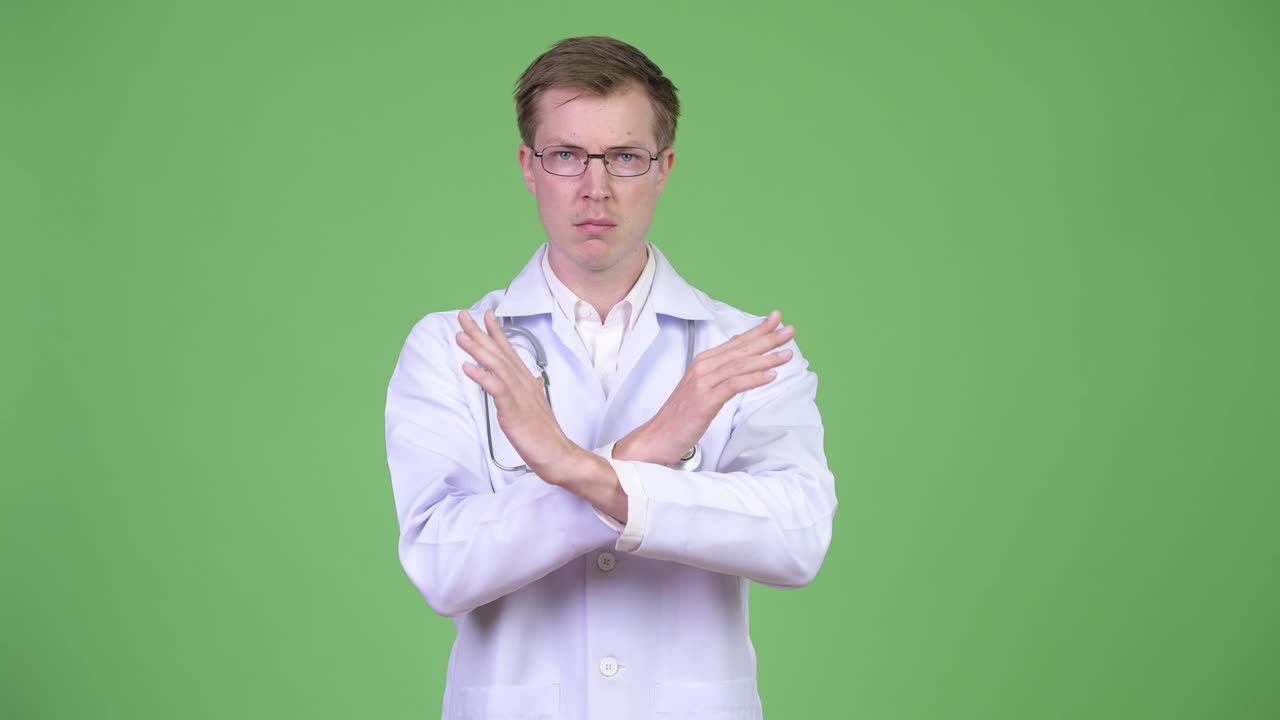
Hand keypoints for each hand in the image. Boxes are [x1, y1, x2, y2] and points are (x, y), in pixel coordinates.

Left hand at [456, 309, 580, 478]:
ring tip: (461, 336)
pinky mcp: (514, 409)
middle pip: (499, 352)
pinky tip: (469, 368)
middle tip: (463, 316)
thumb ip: (531, 388)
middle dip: (480, 332)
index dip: (496, 332)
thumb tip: (531, 378)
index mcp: (525, 381)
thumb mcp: (536, 405)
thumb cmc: (544, 433)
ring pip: (496, 365)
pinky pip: (497, 389)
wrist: (556, 453)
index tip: (485, 315)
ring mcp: (519, 395)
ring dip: (477, 349)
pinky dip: (482, 376)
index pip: (509, 350)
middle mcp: (522, 382)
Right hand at [614, 310, 794, 464]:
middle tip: (789, 330)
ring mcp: (704, 382)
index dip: (758, 330)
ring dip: (766, 358)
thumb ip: (721, 372)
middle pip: (741, 349)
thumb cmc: (682, 414)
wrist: (659, 435)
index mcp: (704, 362)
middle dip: (767, 338)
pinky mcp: (706, 399)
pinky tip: (770, 375)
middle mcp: (704, 367)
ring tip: (786, 353)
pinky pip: (734, 385)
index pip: (736, 342)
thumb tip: (742, 358)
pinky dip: (754, 378)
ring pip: (740, 365)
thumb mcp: (703, 387)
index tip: (777, 320)